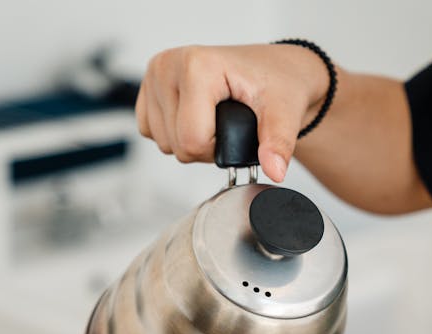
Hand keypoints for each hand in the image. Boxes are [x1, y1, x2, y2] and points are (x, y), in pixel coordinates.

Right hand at [135, 44, 328, 182]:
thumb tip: (275, 170)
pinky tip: (194, 117)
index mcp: (196, 65)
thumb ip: (277, 142)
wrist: (272, 71)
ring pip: (163, 142)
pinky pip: (150, 131)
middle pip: (176, 145)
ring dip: (190, 142)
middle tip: (226, 125)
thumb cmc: (275, 84)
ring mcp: (155, 75)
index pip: (192, 140)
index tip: (235, 129)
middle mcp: (168, 65)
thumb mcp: (284, 112)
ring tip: (213, 119)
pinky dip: (174, 134)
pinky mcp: (147, 87)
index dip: (217, 149)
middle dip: (204, 147)